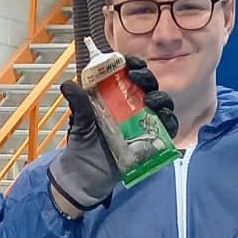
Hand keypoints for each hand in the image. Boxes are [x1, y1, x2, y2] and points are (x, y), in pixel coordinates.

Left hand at [48, 59, 178, 215]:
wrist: (86, 174)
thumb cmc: (85, 144)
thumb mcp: (81, 122)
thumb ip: (79, 103)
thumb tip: (68, 84)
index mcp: (118, 97)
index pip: (131, 75)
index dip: (134, 65)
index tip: (129, 62)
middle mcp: (135, 107)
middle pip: (149, 86)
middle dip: (146, 77)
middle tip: (136, 77)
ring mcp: (146, 123)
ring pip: (162, 104)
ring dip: (160, 97)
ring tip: (150, 99)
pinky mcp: (153, 141)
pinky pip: (168, 128)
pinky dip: (169, 120)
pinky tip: (162, 116)